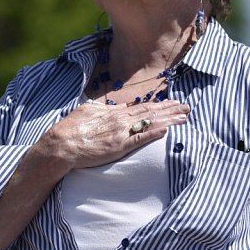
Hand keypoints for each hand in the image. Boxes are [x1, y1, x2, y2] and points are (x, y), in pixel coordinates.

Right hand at [41, 99, 189, 169]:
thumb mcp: (88, 111)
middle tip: (187, 107)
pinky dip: (154, 133)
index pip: (141, 107)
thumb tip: (117, 107)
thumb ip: (104, 109)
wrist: (62, 144)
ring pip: (150, 123)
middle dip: (170, 109)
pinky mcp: (119, 146)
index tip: (172, 103)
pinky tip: (167, 130)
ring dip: (169, 119)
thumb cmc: (71, 129)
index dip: (159, 105)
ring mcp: (121, 132)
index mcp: (113, 112)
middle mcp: (120, 119)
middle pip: (150, 112)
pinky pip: (140, 139)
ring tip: (184, 117)